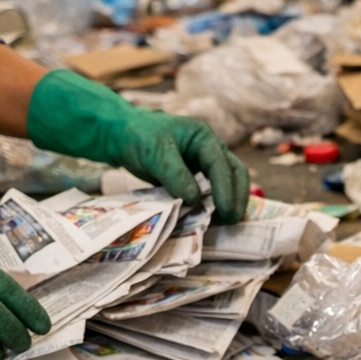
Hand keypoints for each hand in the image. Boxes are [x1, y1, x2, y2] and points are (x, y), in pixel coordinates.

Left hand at [26, 70, 250, 223]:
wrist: (122, 137)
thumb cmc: (138, 138)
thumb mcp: (155, 154)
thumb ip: (175, 175)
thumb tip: (194, 199)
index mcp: (203, 138)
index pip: (221, 164)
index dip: (226, 189)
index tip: (225, 211)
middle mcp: (210, 149)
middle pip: (235, 173)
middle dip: (237, 197)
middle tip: (232, 220)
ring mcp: (205, 164)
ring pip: (229, 182)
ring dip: (231, 202)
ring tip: (225, 222)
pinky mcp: (197, 177)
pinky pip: (213, 191)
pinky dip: (216, 204)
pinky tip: (212, 219)